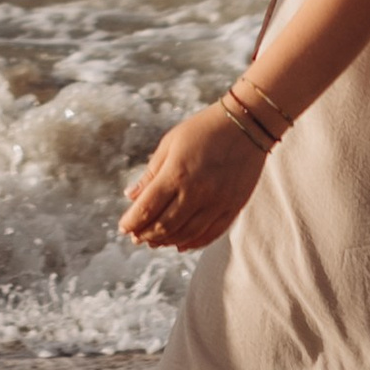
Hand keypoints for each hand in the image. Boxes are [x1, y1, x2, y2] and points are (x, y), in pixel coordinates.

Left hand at [119, 105, 266, 253]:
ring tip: (154, 242)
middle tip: (136, 237)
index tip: (123, 228)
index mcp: (176, 173)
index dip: (132, 222)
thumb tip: (130, 196)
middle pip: (165, 226)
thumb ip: (151, 173)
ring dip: (167, 241)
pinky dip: (194, 243)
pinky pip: (211, 234)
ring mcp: (217, 202)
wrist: (246, 125)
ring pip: (187, 234)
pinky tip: (181, 244)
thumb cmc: (202, 130)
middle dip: (146, 235)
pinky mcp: (233, 207)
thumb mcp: (170, 143)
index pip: (147, 208)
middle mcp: (197, 192)